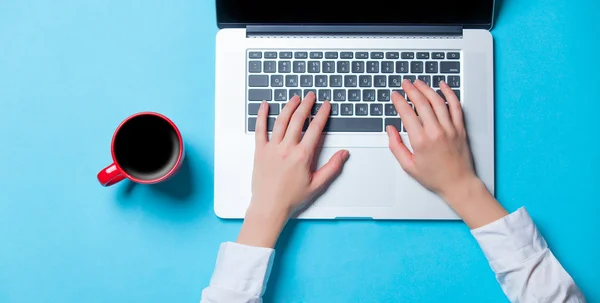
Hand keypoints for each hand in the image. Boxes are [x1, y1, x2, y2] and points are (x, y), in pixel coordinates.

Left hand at [237, 92, 348, 247]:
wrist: (269, 207)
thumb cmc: (291, 198)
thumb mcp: (317, 184)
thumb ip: (332, 167)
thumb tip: (344, 154)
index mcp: (302, 156)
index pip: (315, 128)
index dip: (322, 114)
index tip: (326, 105)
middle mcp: (287, 148)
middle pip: (298, 119)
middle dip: (306, 104)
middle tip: (311, 96)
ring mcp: (272, 148)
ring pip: (281, 121)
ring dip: (289, 107)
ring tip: (295, 98)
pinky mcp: (260, 151)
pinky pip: (260, 129)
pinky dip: (262, 115)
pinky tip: (265, 105)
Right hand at [387, 79, 474, 198]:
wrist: (458, 183)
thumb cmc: (434, 177)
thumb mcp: (408, 166)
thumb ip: (396, 146)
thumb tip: (390, 130)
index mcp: (421, 141)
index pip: (407, 113)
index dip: (399, 101)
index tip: (395, 95)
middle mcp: (436, 131)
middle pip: (422, 103)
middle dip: (411, 90)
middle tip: (405, 84)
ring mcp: (450, 128)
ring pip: (437, 101)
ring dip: (426, 89)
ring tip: (419, 82)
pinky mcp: (460, 128)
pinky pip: (455, 106)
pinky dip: (449, 93)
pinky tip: (443, 86)